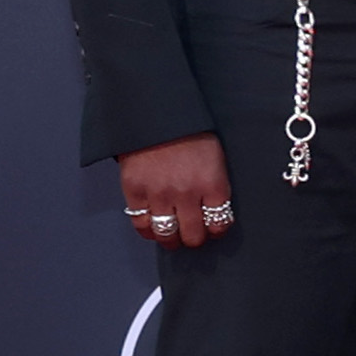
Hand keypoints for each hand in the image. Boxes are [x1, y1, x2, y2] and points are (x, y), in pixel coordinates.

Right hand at [118, 132, 232, 247]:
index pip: (220, 223)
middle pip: (193, 235)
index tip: (213, 230)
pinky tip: (154, 228)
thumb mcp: (215, 159)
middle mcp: (187, 194)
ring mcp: (159, 194)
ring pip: (167, 234)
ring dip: (171, 240)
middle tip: (192, 235)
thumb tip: (214, 212)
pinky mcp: (135, 191)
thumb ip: (214, 186)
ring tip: (173, 237)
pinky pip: (141, 224)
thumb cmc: (190, 134)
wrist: (157, 115)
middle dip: (194, 239)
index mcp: (213, 184)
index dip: (217, 231)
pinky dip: (149, 231)